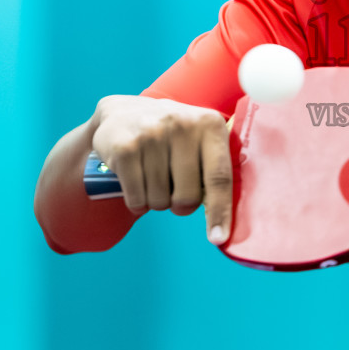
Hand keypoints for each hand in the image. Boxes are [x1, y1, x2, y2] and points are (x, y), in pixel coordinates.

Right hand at [89, 94, 233, 241]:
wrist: (123, 110)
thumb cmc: (172, 136)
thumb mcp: (199, 138)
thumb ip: (216, 169)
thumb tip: (225, 223)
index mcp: (210, 124)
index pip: (219, 177)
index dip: (220, 212)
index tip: (219, 238)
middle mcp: (182, 125)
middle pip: (188, 196)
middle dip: (180, 205)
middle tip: (173, 190)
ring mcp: (151, 135)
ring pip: (159, 201)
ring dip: (156, 202)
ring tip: (153, 179)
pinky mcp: (124, 148)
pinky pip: (136, 198)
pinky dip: (137, 203)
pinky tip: (137, 185)